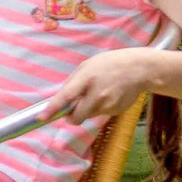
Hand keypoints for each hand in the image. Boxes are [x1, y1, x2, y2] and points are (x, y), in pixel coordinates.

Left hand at [39, 49, 157, 125]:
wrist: (140, 69)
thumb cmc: (110, 64)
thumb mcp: (88, 65)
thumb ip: (73, 82)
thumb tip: (61, 98)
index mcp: (87, 79)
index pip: (66, 97)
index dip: (53, 109)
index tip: (41, 118)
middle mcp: (97, 94)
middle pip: (76, 117)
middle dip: (70, 116)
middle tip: (70, 109)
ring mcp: (108, 105)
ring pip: (88, 116)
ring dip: (86, 110)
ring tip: (97, 93)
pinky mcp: (115, 111)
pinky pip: (100, 114)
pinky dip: (99, 108)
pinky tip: (108, 95)